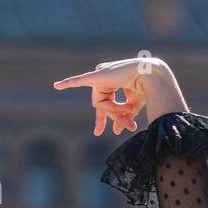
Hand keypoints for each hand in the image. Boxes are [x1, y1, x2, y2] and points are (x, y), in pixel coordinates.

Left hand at [53, 56, 187, 135]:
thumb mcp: (132, 106)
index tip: (98, 132)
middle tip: (129, 124)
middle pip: (102, 105)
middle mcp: (104, 77)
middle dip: (115, 115)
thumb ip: (123, 117)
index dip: (102, 118)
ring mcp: (100, 75)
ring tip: (130, 107)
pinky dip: (69, 83)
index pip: (103, 104)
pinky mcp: (97, 76)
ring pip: (101, 103)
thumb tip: (116, 131)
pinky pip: (79, 81)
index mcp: (112, 82)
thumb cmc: (145, 89)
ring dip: (116, 109)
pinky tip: (57, 86)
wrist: (151, 77)